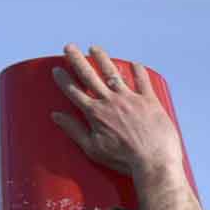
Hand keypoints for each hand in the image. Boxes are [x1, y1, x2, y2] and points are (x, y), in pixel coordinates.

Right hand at [47, 46, 185, 180]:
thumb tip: (55, 115)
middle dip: (77, 59)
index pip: (74, 91)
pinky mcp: (150, 101)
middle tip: (69, 47)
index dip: (64, 79)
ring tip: (95, 49)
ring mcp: (131, 99)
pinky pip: (143, 81)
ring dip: (102, 59)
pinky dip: (139, 71)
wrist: (154, 163)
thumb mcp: (93, 148)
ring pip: (113, 73)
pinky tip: (135, 64)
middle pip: (89, 75)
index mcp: (95, 113)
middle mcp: (110, 101)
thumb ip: (74, 130)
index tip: (57, 69)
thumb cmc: (123, 160)